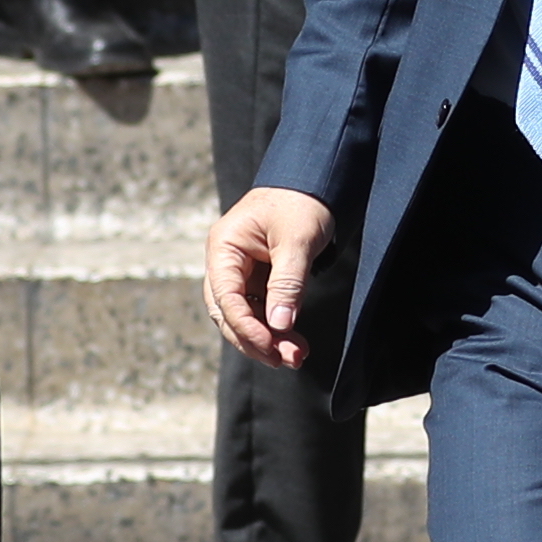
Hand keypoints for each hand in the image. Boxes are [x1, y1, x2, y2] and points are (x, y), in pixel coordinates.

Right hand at [206, 186, 338, 371]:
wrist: (316, 181)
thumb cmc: (303, 202)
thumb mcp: (297, 241)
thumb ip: (288, 283)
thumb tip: (279, 325)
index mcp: (224, 247)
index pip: (225, 296)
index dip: (244, 324)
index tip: (269, 344)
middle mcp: (226, 262)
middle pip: (228, 313)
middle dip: (255, 340)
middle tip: (284, 360)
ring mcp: (241, 273)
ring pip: (245, 317)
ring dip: (267, 340)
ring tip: (296, 357)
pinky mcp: (259, 280)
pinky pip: (261, 311)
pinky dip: (276, 329)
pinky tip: (294, 344)